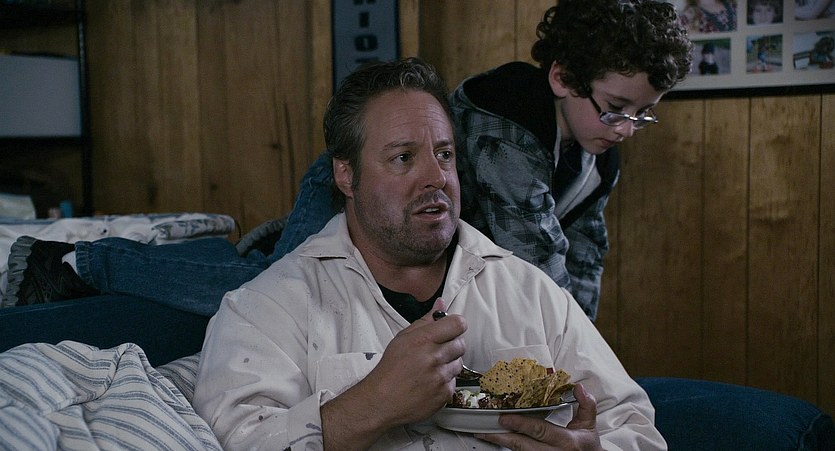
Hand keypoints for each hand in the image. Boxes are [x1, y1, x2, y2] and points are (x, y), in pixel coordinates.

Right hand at [362, 298, 466, 423]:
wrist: (381, 401)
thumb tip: (440, 304)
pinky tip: (430, 382)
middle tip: (437, 351)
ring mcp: (441, 377)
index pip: (458, 324)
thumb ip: (425, 320)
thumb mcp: (403, 338)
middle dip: (452, 345)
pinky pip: (454, 382)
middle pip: (461, 344)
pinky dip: (445, 381)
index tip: (451, 329)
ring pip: (459, 363)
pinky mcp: (444, 394)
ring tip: (431, 368)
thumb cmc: (390, 368)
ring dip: (449, 364)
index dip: (456, 325)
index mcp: (423, 340)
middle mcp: (434, 357)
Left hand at [474, 384, 602, 450]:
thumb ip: (586, 404)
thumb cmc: (587, 445)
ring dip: (500, 443)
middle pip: (523, 445)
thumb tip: (578, 387)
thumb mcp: (590, 424)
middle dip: (501, 437)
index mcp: (566, 441)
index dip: (520, 424)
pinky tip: (497, 441)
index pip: (540, 431)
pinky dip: (509, 448)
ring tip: (484, 434)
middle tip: (484, 429)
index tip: (504, 417)